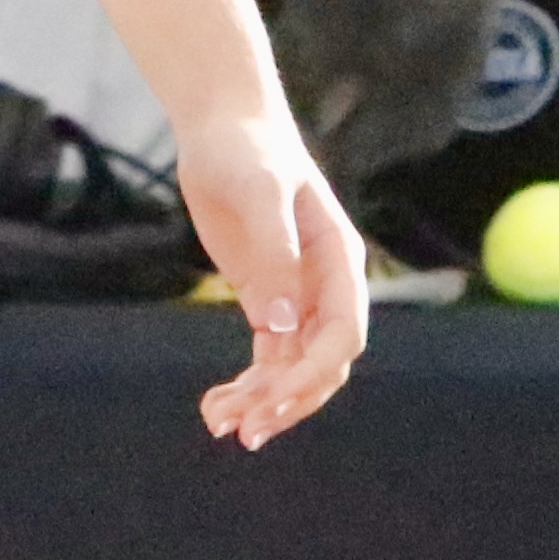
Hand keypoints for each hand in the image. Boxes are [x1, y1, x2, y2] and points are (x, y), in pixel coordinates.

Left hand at [174, 108, 368, 447]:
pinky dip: (246, 387)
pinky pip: (266, 358)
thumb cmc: (248, 149)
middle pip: (321, 365)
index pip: (343, 336)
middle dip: (289, 402)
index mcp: (339, 263)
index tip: (275, 398)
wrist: (222, 128)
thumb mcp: (260, 192)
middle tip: (246, 431)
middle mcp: (324, 288)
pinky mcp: (265, 300)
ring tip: (219, 424)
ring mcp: (295, 298)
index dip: (315, 374)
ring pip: (290, 370)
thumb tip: (283, 324)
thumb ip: (276, 255)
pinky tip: (215, 407)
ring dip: (262, 402)